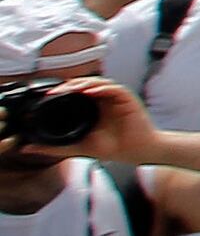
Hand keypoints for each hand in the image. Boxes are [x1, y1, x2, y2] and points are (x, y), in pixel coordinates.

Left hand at [35, 78, 158, 165]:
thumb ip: (54, 147)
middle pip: (86, 84)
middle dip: (70, 85)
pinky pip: (113, 88)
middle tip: (55, 91)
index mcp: (94, 108)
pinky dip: (101, 88)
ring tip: (71, 89)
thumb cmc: (113, 148)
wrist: (135, 152)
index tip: (48, 96)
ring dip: (84, 83)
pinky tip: (90, 92)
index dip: (63, 91)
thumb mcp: (78, 147)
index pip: (77, 93)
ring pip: (98, 83)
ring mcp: (116, 98)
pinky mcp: (127, 99)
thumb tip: (28, 149)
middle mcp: (104, 100)